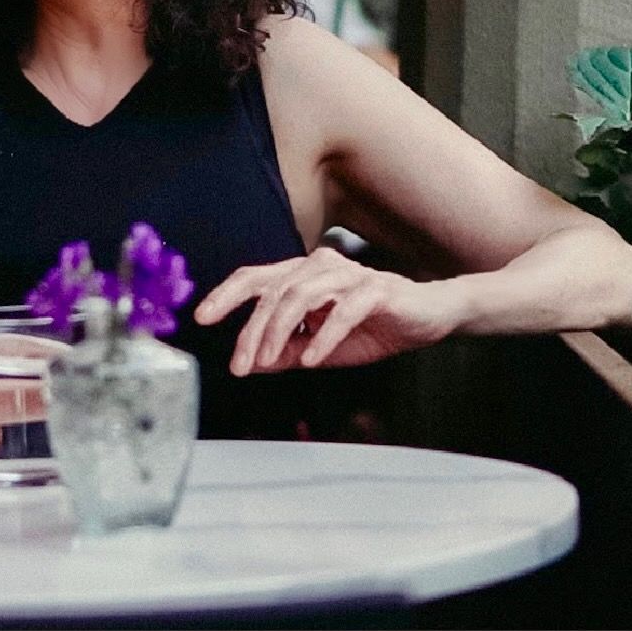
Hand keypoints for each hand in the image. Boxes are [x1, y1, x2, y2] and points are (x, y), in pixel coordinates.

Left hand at [193, 247, 457, 374]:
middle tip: (239, 364)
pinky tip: (311, 358)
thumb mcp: (320, 348)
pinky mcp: (377, 290)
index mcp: (303, 274)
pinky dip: (323, 335)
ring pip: (301, 295)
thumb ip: (285, 351)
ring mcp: (349, 275)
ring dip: (280, 331)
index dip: (226, 295)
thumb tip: (249, 362)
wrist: (429, 319)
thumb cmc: (373, 328)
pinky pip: (342, 310)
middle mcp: (321, 266)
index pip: (255, 278)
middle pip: (274, 291)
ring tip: (267, 361)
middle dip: (251, 330)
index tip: (202, 318)